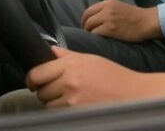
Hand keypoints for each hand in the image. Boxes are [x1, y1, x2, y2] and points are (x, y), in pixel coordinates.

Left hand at [27, 47, 150, 106]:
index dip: (32, 78)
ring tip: (68, 97)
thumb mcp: (90, 59)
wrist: (132, 94)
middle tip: (54, 88)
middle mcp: (69, 82)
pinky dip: (62, 110)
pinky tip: (74, 104)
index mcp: (71, 65)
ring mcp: (72, 100)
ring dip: (53, 101)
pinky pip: (58, 113)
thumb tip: (50, 51)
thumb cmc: (112, 75)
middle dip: (44, 90)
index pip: (37, 73)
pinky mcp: (76, 113)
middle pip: (40, 90)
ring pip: (47, 104)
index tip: (34, 81)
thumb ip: (67, 56)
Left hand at [82, 0, 161, 42]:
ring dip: (88, 32)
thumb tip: (96, 18)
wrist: (147, 22)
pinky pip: (95, 33)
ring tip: (92, 38)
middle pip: (87, 17)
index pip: (89, 10)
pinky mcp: (110, 29)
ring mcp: (108, 18)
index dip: (85, 19)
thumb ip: (108, 9)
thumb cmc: (136, 16)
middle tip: (87, 33)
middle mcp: (107, 9)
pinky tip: (98, 40)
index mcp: (108, 2)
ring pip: (89, 25)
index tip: (86, 25)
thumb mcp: (120, 7)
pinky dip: (94, 37)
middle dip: (85, 26)